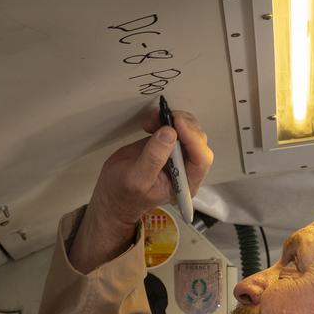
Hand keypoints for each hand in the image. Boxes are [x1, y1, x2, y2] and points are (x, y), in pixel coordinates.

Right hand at [72, 107, 213, 270]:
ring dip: (174, 120)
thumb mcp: (136, 180)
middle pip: (199, 142)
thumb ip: (153, 158)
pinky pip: (176, 127)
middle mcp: (186, 170)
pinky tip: (153, 121)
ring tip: (154, 119)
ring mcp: (178, 157)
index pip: (200, 160)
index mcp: (185, 185)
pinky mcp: (168, 146)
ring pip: (190, 131)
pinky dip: (166, 119)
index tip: (177, 124)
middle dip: (183, 126)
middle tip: (165, 118)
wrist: (113, 193)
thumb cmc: (124, 195)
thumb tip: (169, 134)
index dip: (192, 139)